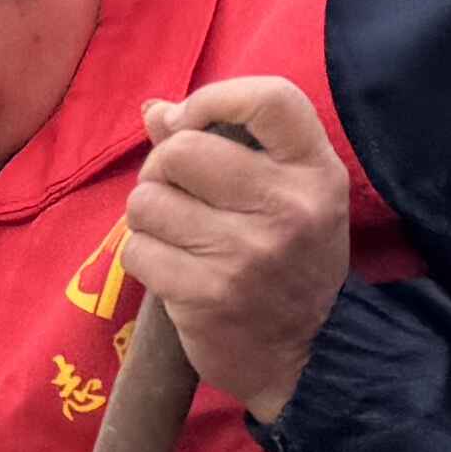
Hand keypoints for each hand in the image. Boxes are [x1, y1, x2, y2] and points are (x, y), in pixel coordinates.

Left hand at [123, 80, 355, 423]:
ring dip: (148, 219)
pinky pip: (135, 251)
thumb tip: (155, 110)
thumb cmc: (289, 260)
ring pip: (145, 201)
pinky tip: (175, 271)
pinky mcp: (206, 294)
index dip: (212, 98)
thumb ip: (223, 144)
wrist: (307, 353)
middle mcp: (288, 206)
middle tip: (178, 197)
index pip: (268, 98)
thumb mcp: (283, 194)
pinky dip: (144, 258)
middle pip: (180, 151)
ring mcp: (247, 252)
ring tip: (180, 237)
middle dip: (161, 171)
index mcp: (315, 171)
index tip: (190, 121)